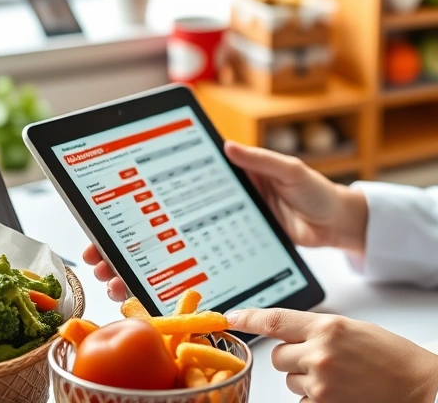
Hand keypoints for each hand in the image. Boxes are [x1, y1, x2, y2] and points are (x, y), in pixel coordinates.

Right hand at [83, 141, 369, 301]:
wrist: (338, 223)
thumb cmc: (316, 192)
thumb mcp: (291, 172)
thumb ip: (261, 161)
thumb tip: (228, 146)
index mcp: (223, 181)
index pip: (168, 190)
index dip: (134, 206)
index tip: (104, 222)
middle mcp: (214, 207)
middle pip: (158, 225)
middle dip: (122, 244)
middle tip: (99, 262)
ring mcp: (221, 232)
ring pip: (170, 250)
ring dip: (138, 267)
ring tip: (114, 282)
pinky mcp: (233, 253)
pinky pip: (196, 265)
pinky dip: (171, 279)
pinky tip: (150, 291)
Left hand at [228, 308, 437, 402]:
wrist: (417, 386)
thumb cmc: (392, 356)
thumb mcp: (355, 330)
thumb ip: (321, 331)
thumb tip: (291, 335)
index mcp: (328, 327)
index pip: (276, 320)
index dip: (248, 318)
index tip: (230, 317)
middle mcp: (320, 354)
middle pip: (279, 356)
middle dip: (294, 358)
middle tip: (324, 360)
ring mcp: (320, 384)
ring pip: (290, 381)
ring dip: (306, 380)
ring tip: (341, 378)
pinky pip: (302, 401)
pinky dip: (316, 398)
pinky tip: (342, 392)